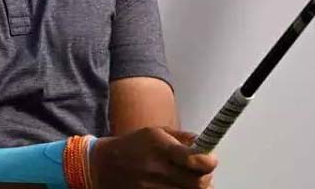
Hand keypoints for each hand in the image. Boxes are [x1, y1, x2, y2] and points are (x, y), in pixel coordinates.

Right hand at [89, 127, 217, 188]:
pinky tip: (179, 188)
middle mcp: (156, 169)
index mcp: (160, 147)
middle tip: (204, 174)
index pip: (193, 159)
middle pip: (196, 184)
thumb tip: (206, 142)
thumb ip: (182, 138)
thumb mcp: (155, 132)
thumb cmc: (132, 146)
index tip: (211, 160)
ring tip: (192, 182)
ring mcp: (151, 188)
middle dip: (205, 179)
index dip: (208, 162)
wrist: (103, 166)